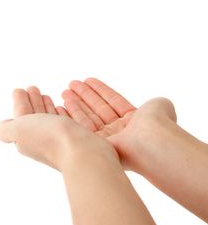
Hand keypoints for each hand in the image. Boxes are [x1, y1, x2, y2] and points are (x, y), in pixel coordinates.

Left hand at [0, 86, 118, 170]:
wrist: (81, 152)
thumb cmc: (49, 138)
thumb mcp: (18, 130)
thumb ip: (5, 129)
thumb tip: (2, 127)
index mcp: (26, 138)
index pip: (21, 117)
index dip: (20, 103)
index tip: (20, 90)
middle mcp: (42, 141)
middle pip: (35, 117)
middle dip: (33, 102)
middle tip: (32, 88)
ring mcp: (60, 140)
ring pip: (49, 119)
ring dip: (45, 106)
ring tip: (46, 95)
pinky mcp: (76, 138)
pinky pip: (65, 122)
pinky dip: (61, 113)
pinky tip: (61, 108)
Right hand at [62, 78, 176, 169]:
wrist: (151, 140)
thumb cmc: (157, 122)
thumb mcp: (159, 106)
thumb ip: (155, 103)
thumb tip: (157, 105)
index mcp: (134, 120)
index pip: (113, 101)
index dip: (100, 90)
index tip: (87, 80)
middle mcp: (120, 130)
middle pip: (98, 108)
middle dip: (85, 96)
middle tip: (71, 84)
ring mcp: (108, 138)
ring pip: (89, 117)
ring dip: (77, 103)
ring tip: (65, 91)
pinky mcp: (97, 144)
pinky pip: (83, 126)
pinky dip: (73, 115)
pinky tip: (64, 104)